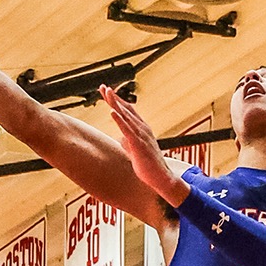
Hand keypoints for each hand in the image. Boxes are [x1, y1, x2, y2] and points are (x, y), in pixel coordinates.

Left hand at [101, 85, 187, 205]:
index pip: (127, 111)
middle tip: (103, 87)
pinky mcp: (139, 145)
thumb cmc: (148, 166)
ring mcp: (141, 136)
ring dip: (116, 104)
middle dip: (114, 98)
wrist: (161, 178)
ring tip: (107, 92)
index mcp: (141, 129)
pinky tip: (112, 112)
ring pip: (126, 116)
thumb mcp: (135, 151)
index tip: (107, 92)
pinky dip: (119, 120)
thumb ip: (127, 143)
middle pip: (126, 109)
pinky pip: (127, 130)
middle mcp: (142, 129)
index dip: (117, 101)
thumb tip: (119, 138)